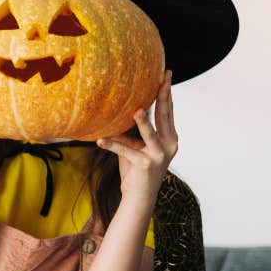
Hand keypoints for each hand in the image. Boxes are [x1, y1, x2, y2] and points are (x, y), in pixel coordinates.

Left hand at [96, 71, 177, 206]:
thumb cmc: (136, 168)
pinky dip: (112, 145)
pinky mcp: (144, 164)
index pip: (168, 111)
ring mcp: (158, 155)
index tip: (167, 75)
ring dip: (143, 122)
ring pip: (150, 134)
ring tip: (137, 110)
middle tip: (162, 80)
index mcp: (170, 137)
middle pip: (165, 117)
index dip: (167, 93)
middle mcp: (168, 144)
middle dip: (163, 97)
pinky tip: (100, 140)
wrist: (139, 196)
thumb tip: (122, 110)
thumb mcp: (136, 145)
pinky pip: (125, 151)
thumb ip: (132, 130)